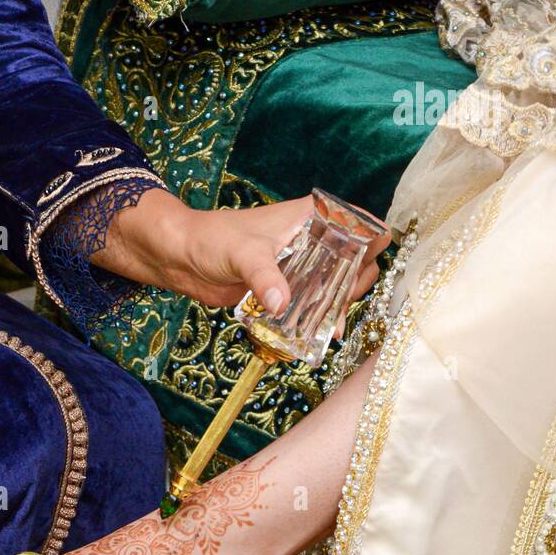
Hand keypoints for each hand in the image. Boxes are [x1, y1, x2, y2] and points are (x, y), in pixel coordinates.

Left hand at [93, 188, 389, 317]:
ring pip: (339, 288)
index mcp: (312, 218)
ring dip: (340, 306)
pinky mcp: (289, 292)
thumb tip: (281, 303)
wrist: (182, 260)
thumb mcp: (242, 254)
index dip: (373, 241)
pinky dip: (321, 320)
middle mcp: (314, 242)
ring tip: (331, 325)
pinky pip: (315, 306)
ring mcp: (303, 269)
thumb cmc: (212, 240)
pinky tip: (321, 335)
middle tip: (341, 301)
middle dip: (356, 284)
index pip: (359, 222)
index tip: (368, 264)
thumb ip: (264, 276)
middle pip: (357, 262)